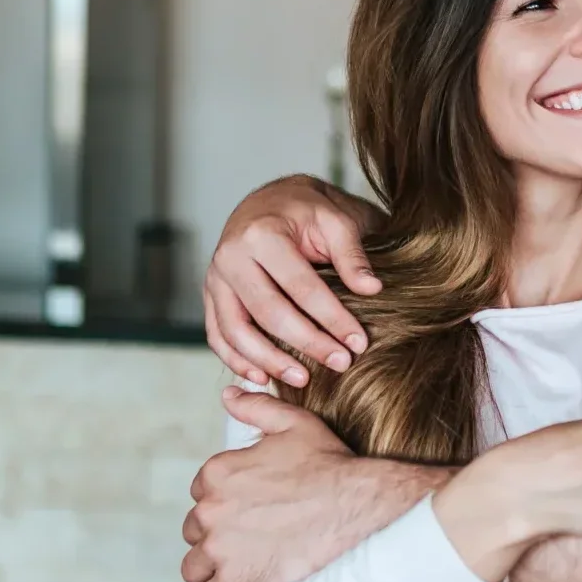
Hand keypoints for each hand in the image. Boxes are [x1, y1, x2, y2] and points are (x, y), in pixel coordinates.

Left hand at [183, 388, 368, 581]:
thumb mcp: (295, 424)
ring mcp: (221, 552)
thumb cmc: (330, 464)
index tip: (249, 507)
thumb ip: (256, 407)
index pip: (200, 493)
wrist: (358, 506)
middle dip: (216, 535)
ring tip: (240, 568)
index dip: (224, 500)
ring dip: (211, 569)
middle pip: (194, 531)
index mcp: (217, 474)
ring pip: (193, 568)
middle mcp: (210, 512)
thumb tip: (227, 394)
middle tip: (251, 537)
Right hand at [205, 175, 381, 388]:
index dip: (332, 318)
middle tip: (340, 364)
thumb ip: (352, 255)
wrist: (271, 201)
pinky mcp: (209, 294)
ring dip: (268, 361)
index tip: (358, 342)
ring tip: (302, 380)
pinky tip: (262, 376)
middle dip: (307, 343)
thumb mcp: (336, 220)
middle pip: (268, 312)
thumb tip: (371, 289)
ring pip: (235, 330)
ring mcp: (215, 277)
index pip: (301, 287)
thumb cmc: (308, 211)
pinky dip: (236, 359)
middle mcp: (231, 256)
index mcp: (262, 235)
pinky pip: (217, 334)